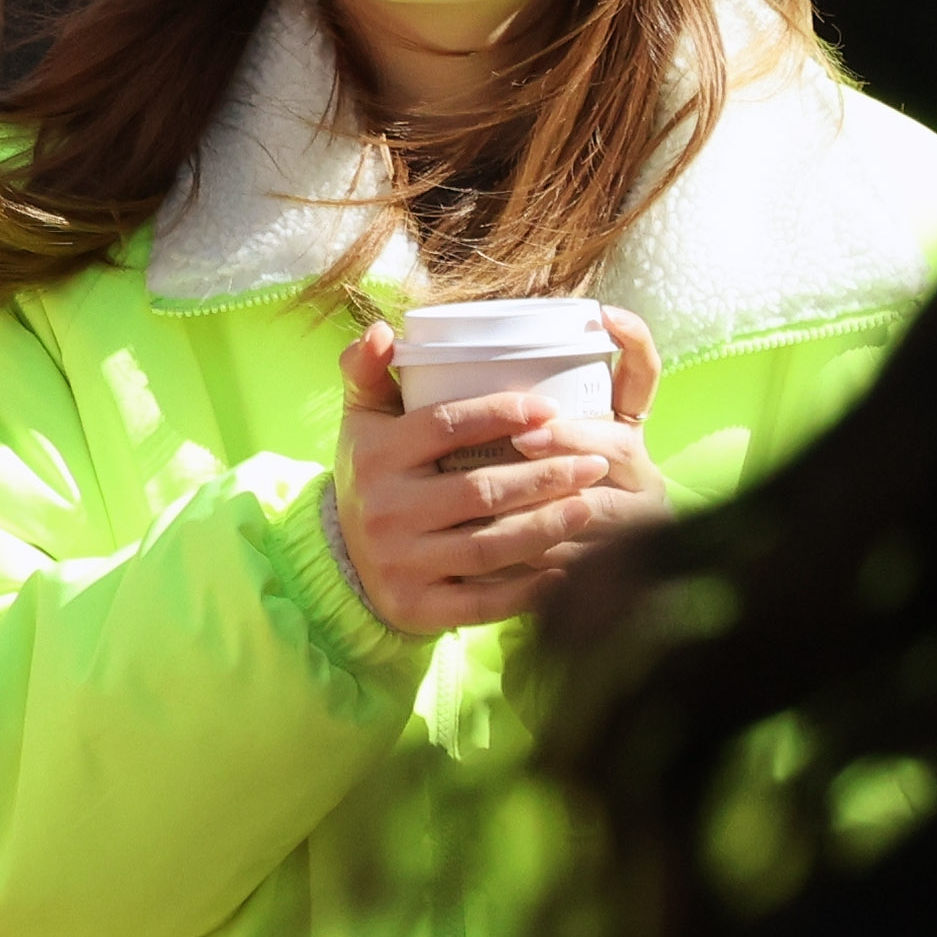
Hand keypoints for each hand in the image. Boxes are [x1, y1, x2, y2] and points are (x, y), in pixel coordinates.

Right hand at [330, 306, 666, 637]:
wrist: (341, 559)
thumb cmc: (373, 476)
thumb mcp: (362, 421)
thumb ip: (369, 370)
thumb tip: (385, 328)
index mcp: (375, 456)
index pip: (444, 427)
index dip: (500, 414)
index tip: (551, 409)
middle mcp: (384, 510)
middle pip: (479, 490)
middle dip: (544, 476)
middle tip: (594, 463)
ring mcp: (400, 563)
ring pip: (488, 547)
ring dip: (547, 527)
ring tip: (590, 506)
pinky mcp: (417, 608)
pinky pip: (481, 604)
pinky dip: (526, 591)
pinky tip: (564, 572)